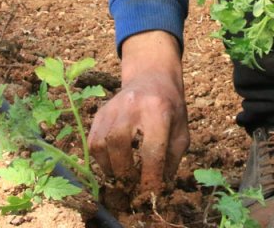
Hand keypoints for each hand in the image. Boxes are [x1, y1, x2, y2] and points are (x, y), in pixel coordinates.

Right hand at [89, 30, 189, 192]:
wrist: (152, 79)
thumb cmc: (170, 109)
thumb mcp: (181, 132)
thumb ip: (171, 161)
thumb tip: (160, 190)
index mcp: (158, 110)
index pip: (152, 150)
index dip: (151, 176)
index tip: (151, 194)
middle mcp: (131, 106)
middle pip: (119, 145)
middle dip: (126, 172)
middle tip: (134, 185)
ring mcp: (111, 108)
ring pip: (101, 145)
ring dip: (111, 169)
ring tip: (124, 176)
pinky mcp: (100, 113)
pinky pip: (92, 143)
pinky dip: (101, 160)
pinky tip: (114, 164)